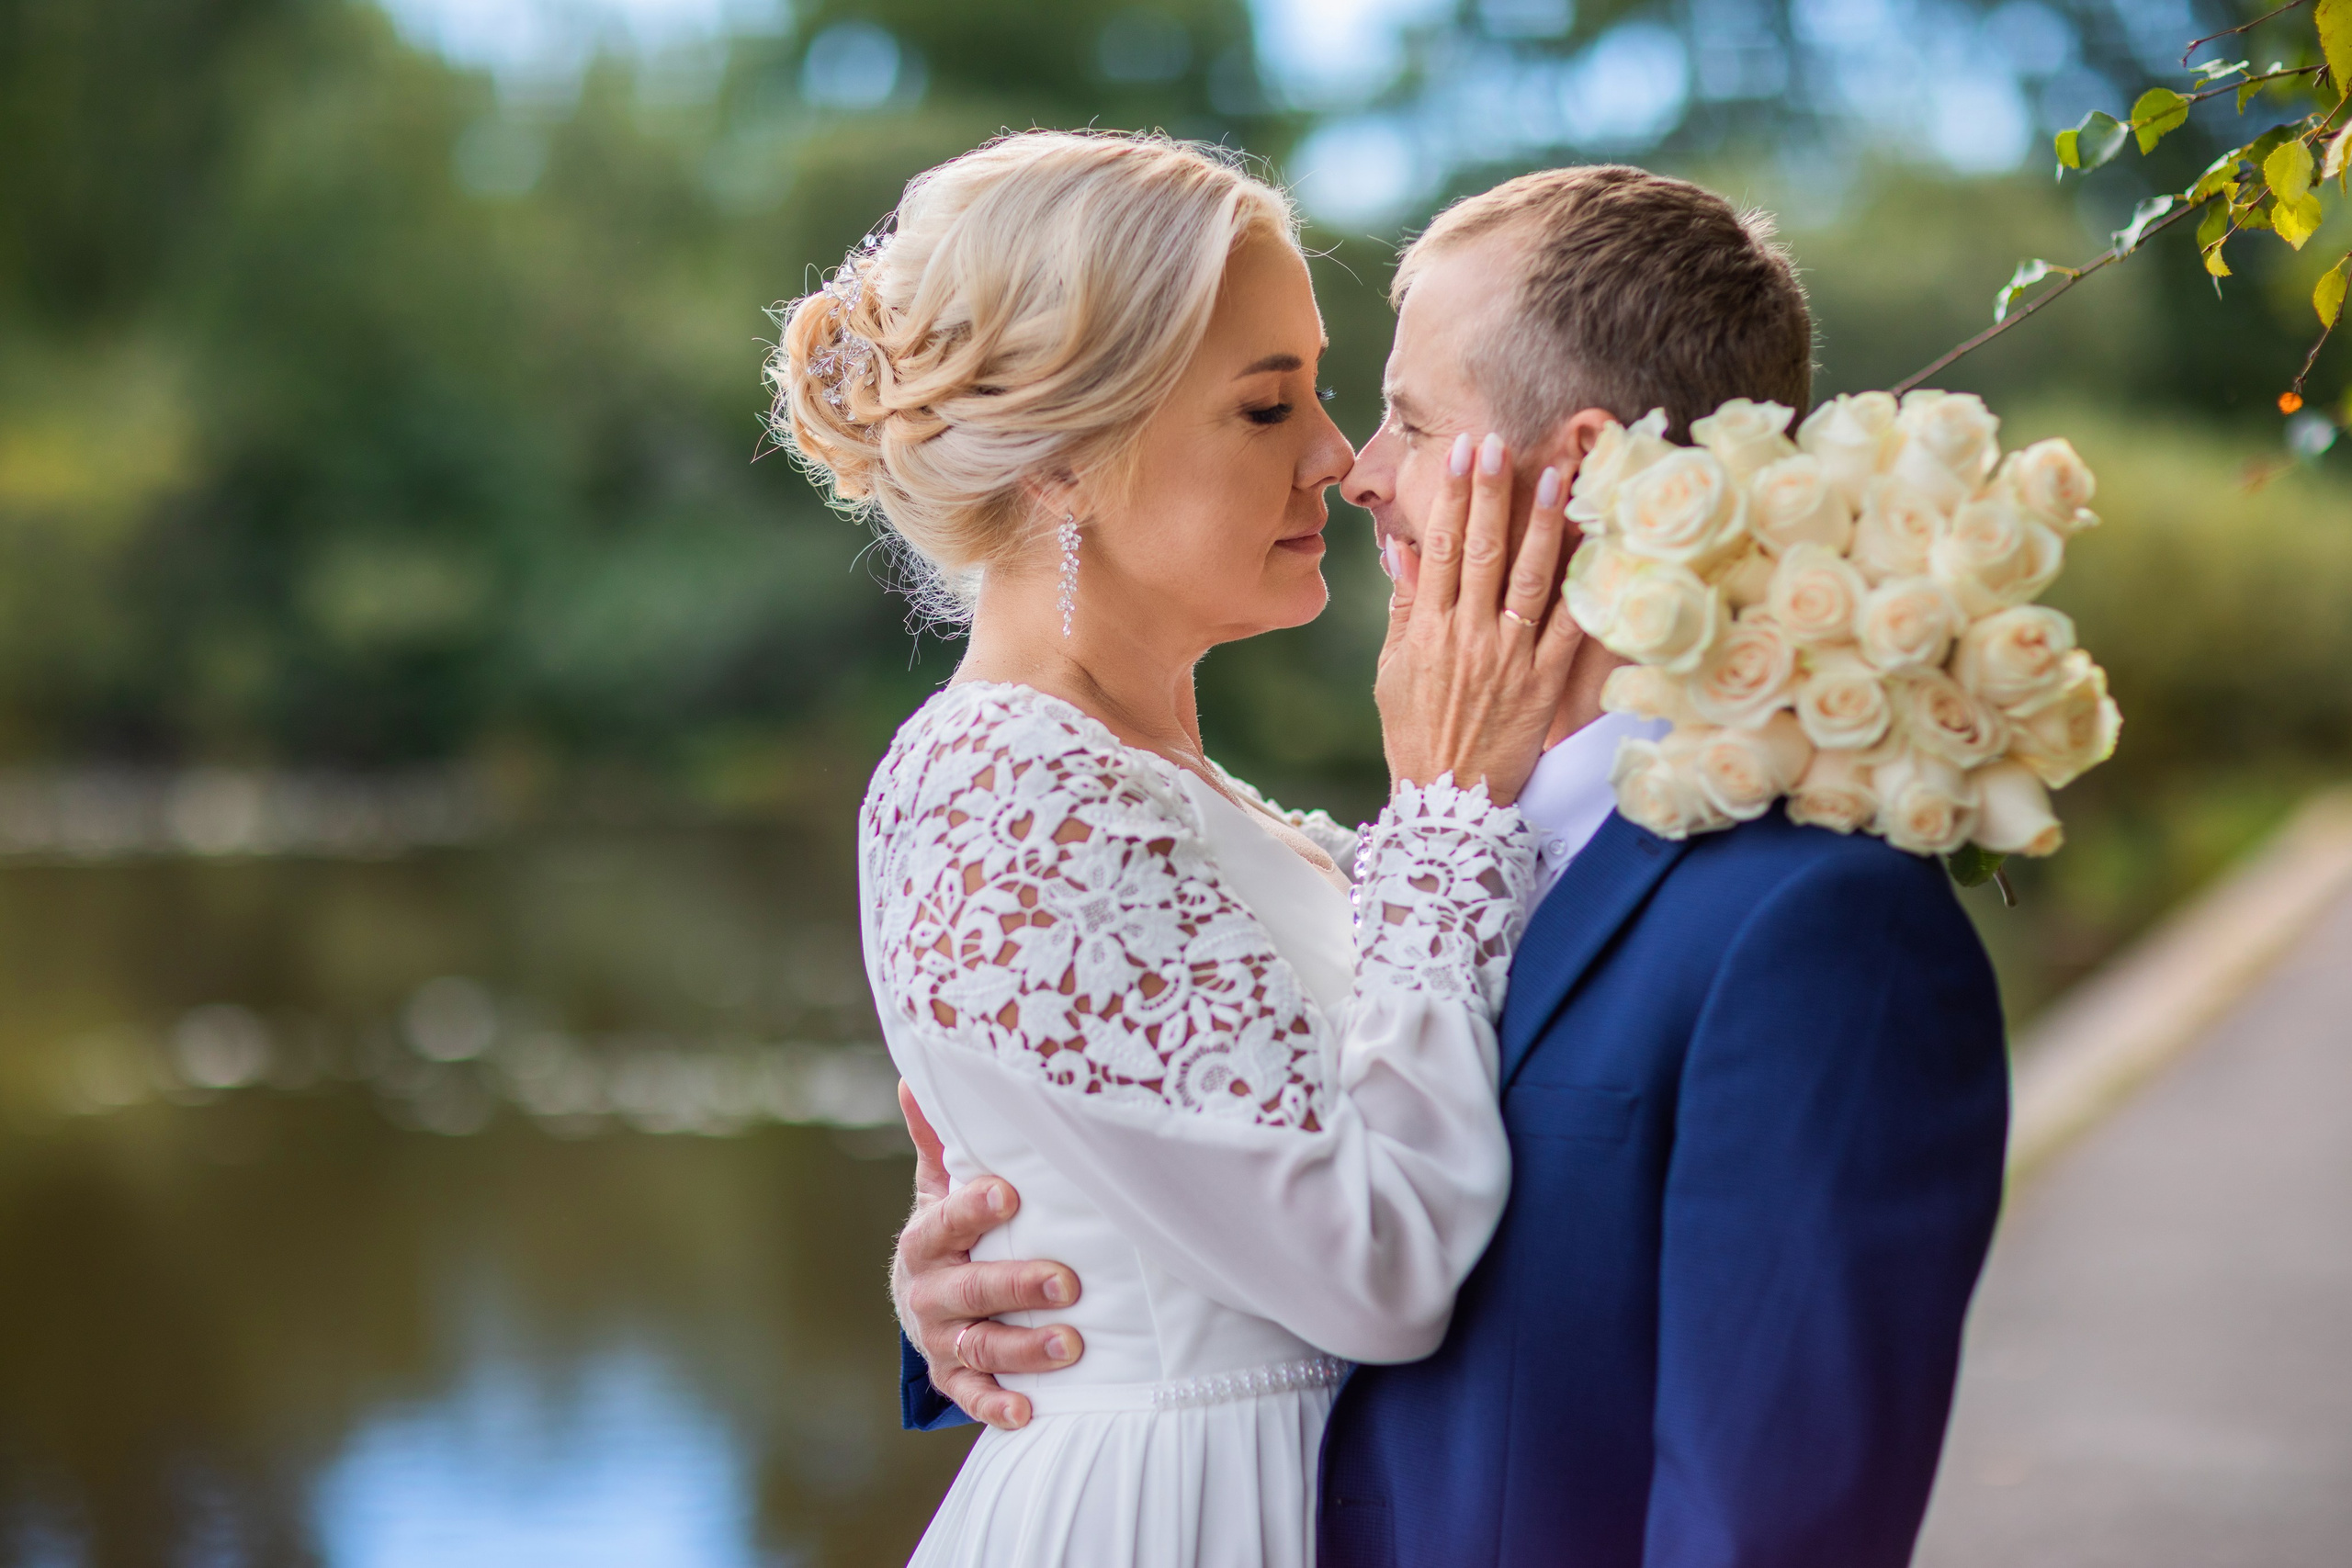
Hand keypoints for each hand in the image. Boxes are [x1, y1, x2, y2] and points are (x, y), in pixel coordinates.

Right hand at [892, 1081, 1084, 1430]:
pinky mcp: (954, 1379)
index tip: (1009, 1194)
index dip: (972, 1210)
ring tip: (1072, 1344)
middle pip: (969, 1290)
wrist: (925, 1300)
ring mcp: (941, 1340)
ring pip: (979, 1346)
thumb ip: (937, 1141)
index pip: (945, 1223)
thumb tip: (917, 1075)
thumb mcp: (939, 1188)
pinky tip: (1028, 1411)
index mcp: (925, 1240)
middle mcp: (928, 1293)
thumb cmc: (950, 1232)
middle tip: (1067, 1281)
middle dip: (1017, 1285)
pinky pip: (972, 1398)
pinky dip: (997, 1407)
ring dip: (1023, 1350)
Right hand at [1377, 432, 1583, 805]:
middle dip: (1491, 491)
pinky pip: (1568, 626)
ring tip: (1553, 473)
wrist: (1447, 800)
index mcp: (1426, 630)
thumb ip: (1402, 608)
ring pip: (1527, 578)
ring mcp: (1507, 658)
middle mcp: (1466, 637)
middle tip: (1501, 442)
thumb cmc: (1415, 734)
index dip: (1450, 496)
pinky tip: (1593, 544)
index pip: (1439, 547)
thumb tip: (1404, 550)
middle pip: (1480, 550)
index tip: (1462, 454)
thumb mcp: (1392, 671)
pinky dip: (1582, 584)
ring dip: (1541, 522)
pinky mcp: (1543, 683)